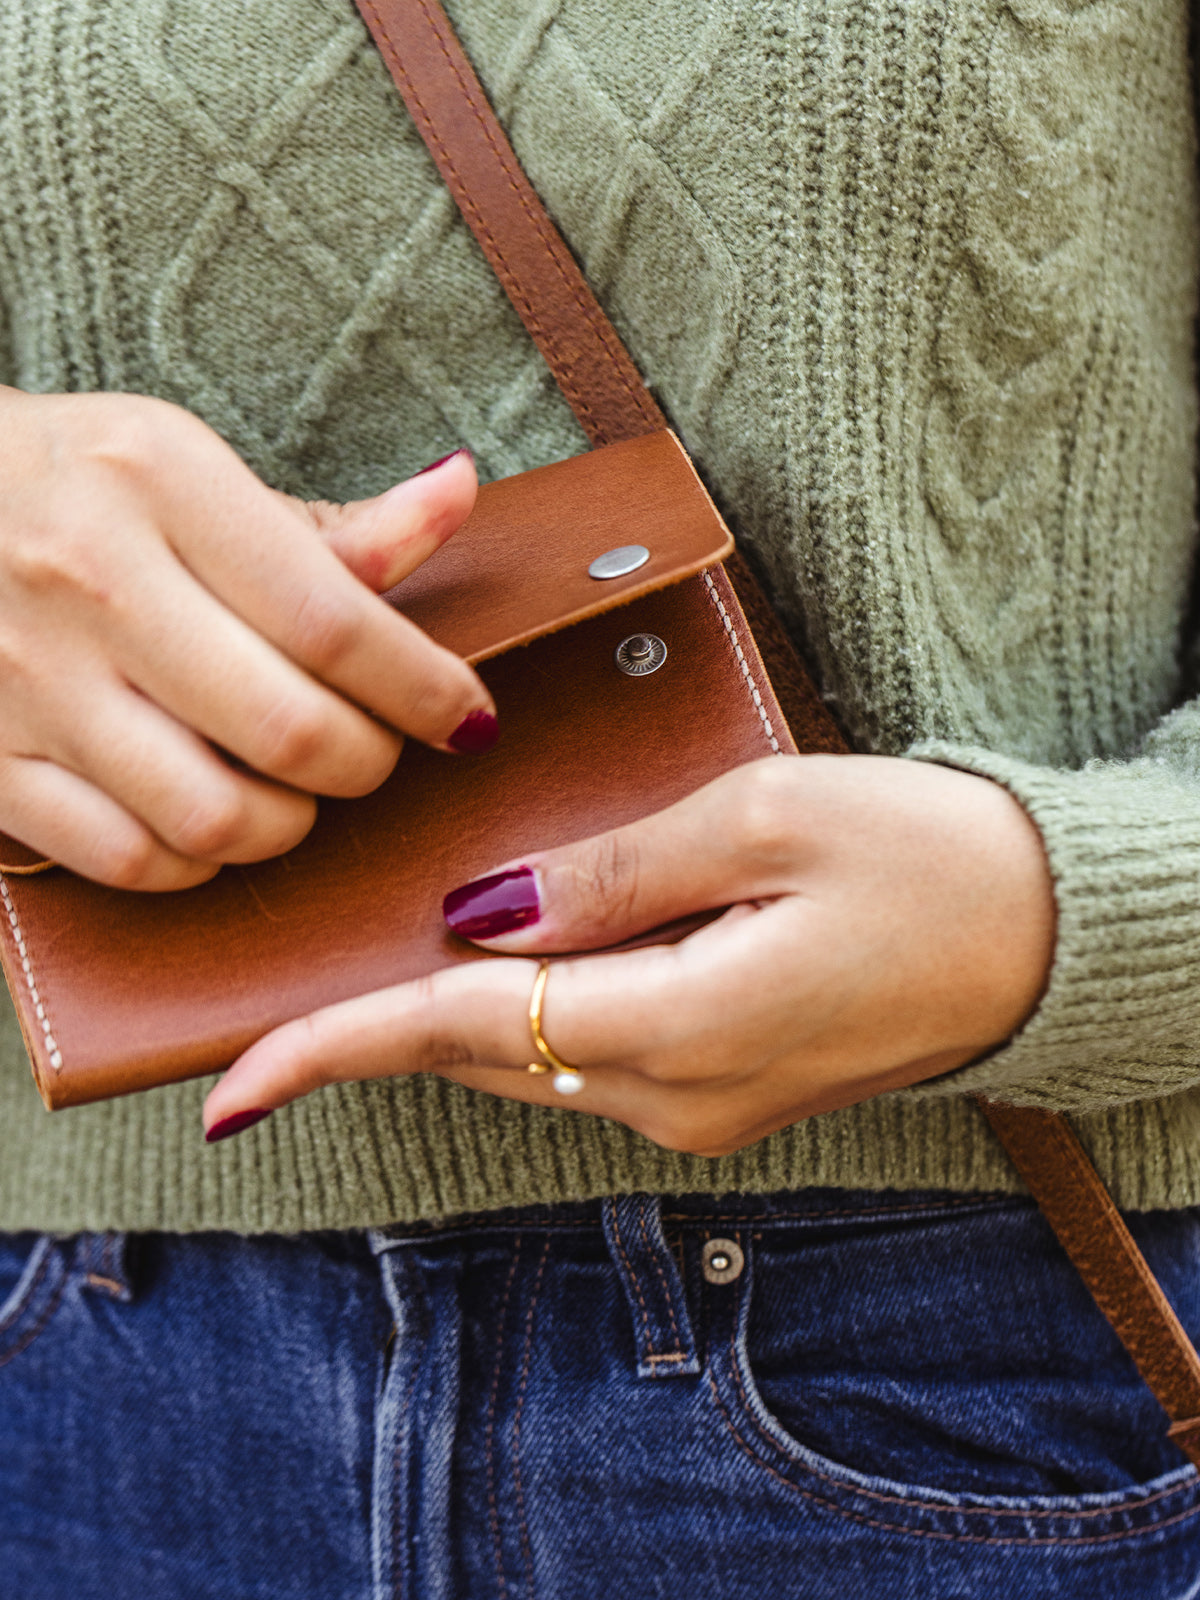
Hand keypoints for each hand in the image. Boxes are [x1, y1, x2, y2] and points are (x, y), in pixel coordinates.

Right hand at [0, 388, 493, 888]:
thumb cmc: (83, 487)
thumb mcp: (199, 471)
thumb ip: (338, 522)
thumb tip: (460, 493)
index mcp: (161, 483)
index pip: (336, 622)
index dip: (428, 691)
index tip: (467, 720)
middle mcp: (91, 581)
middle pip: (290, 732)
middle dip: (367, 762)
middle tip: (374, 749)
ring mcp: (30, 681)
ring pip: (214, 816)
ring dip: (289, 823)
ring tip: (296, 788)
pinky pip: (130, 859)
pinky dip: (198, 862)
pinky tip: (215, 822)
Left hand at [202, 755, 1055, 1153]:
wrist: (1043, 935)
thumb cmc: (924, 855)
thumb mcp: (759, 818)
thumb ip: (607, 872)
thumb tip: (480, 916)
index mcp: (684, 1026)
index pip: (465, 1032)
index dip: (336, 1047)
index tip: (230, 1087)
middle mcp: (678, 1095)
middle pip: (480, 1058)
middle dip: (368, 1036)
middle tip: (268, 1010)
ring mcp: (703, 1107)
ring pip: (526, 1063)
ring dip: (441, 1023)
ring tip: (357, 977)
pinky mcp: (723, 1090)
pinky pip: (584, 1059)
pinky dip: (518, 1020)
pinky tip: (495, 970)